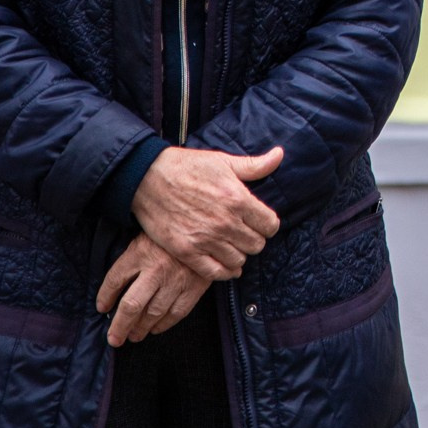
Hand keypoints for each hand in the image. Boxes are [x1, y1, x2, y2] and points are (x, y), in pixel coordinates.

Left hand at [96, 233, 212, 346]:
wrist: (208, 225)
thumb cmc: (173, 231)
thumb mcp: (147, 235)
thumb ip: (132, 257)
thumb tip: (114, 286)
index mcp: (140, 252)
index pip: (114, 280)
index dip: (104, 297)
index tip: (102, 307)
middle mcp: (156, 268)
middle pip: (131, 305)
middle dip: (119, 327)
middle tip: (114, 339)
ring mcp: (177, 279)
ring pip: (153, 313)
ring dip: (141, 329)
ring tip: (134, 336)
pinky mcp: (195, 286)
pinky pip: (176, 313)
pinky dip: (164, 324)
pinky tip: (156, 328)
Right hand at [130, 145, 282, 281]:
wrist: (148, 178)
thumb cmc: (188, 166)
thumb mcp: (224, 161)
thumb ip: (255, 165)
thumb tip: (280, 155)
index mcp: (238, 199)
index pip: (270, 225)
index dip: (267, 224)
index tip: (259, 221)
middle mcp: (225, 223)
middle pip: (257, 245)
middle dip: (254, 239)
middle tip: (244, 233)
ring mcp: (206, 239)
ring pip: (239, 260)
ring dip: (239, 254)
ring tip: (232, 245)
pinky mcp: (187, 252)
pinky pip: (215, 273)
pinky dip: (224, 271)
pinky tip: (224, 263)